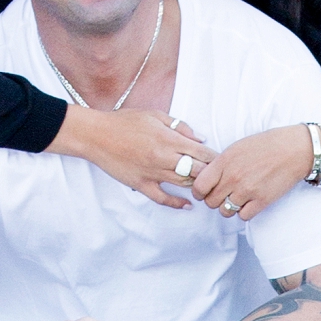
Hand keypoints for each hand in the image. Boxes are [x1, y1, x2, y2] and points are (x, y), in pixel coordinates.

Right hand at [54, 106, 219, 208]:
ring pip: (183, 184)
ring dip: (197, 187)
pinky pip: (162, 198)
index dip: (215, 158)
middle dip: (211, 174)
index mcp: (168, 138)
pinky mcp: (141, 184)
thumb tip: (200, 139)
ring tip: (209, 189)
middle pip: (196, 171)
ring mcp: (152, 173)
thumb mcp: (154, 114)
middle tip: (221, 178)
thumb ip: (179, 126)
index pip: (200, 152)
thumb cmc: (124, 121)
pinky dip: (176, 203)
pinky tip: (187, 205)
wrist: (96, 135)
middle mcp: (163, 158)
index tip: (224, 161)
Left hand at [190, 124, 317, 221]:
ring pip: (225, 211)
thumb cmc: (266, 145)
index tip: (204, 192)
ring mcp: (247, 190)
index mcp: (224, 161)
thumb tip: (207, 177)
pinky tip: (249, 202)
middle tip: (222, 194)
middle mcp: (233, 177)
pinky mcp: (261, 201)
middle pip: (211, 202)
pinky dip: (244, 212)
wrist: (293, 149)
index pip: (199, 186)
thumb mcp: (237, 147)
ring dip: (228, 207)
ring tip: (237, 198)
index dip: (199, 192)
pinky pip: (243, 216)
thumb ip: (221, 163)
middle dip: (214, 200)